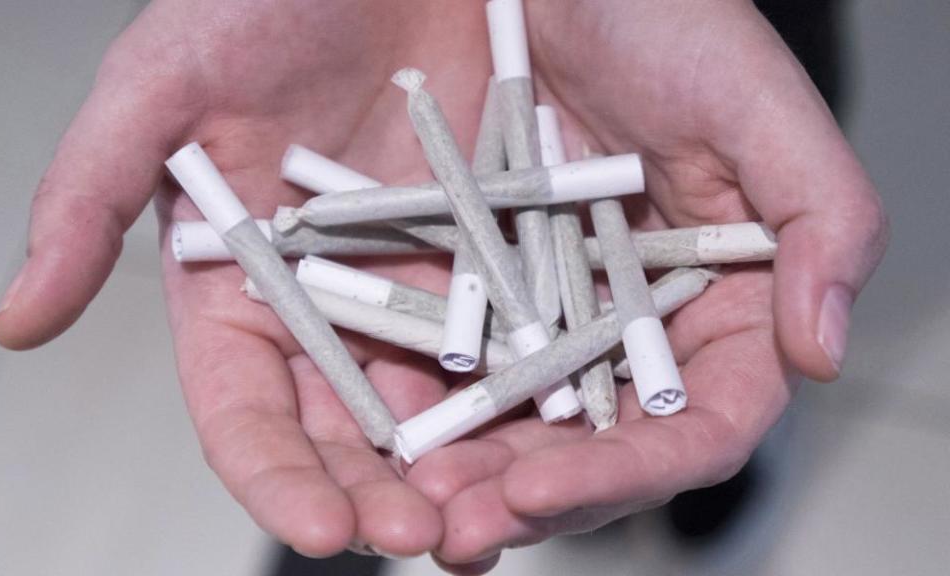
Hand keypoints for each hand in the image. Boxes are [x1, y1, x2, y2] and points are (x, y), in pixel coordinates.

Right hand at [0, 0, 500, 558]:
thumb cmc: (268, 1)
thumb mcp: (164, 87)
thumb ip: (88, 199)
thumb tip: (16, 320)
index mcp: (239, 292)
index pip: (247, 414)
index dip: (278, 480)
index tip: (320, 530)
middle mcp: (326, 307)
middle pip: (348, 430)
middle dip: (379, 495)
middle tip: (422, 538)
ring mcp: (413, 288)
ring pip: (436, 405)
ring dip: (461, 467)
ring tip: (493, 512)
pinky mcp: (488, 260)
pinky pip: (512, 338)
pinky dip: (529, 390)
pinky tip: (556, 432)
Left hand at [403, 0, 886, 571]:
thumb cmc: (656, 14)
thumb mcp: (754, 100)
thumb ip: (820, 218)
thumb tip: (820, 348)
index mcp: (710, 302)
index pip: (695, 423)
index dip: (631, 470)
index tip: (551, 488)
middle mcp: (623, 324)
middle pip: (590, 448)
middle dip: (530, 500)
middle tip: (463, 531)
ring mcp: (538, 313)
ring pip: (509, 426)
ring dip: (461, 479)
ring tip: (409, 508)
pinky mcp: (463, 286)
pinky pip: (436, 363)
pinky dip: (410, 406)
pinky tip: (373, 438)